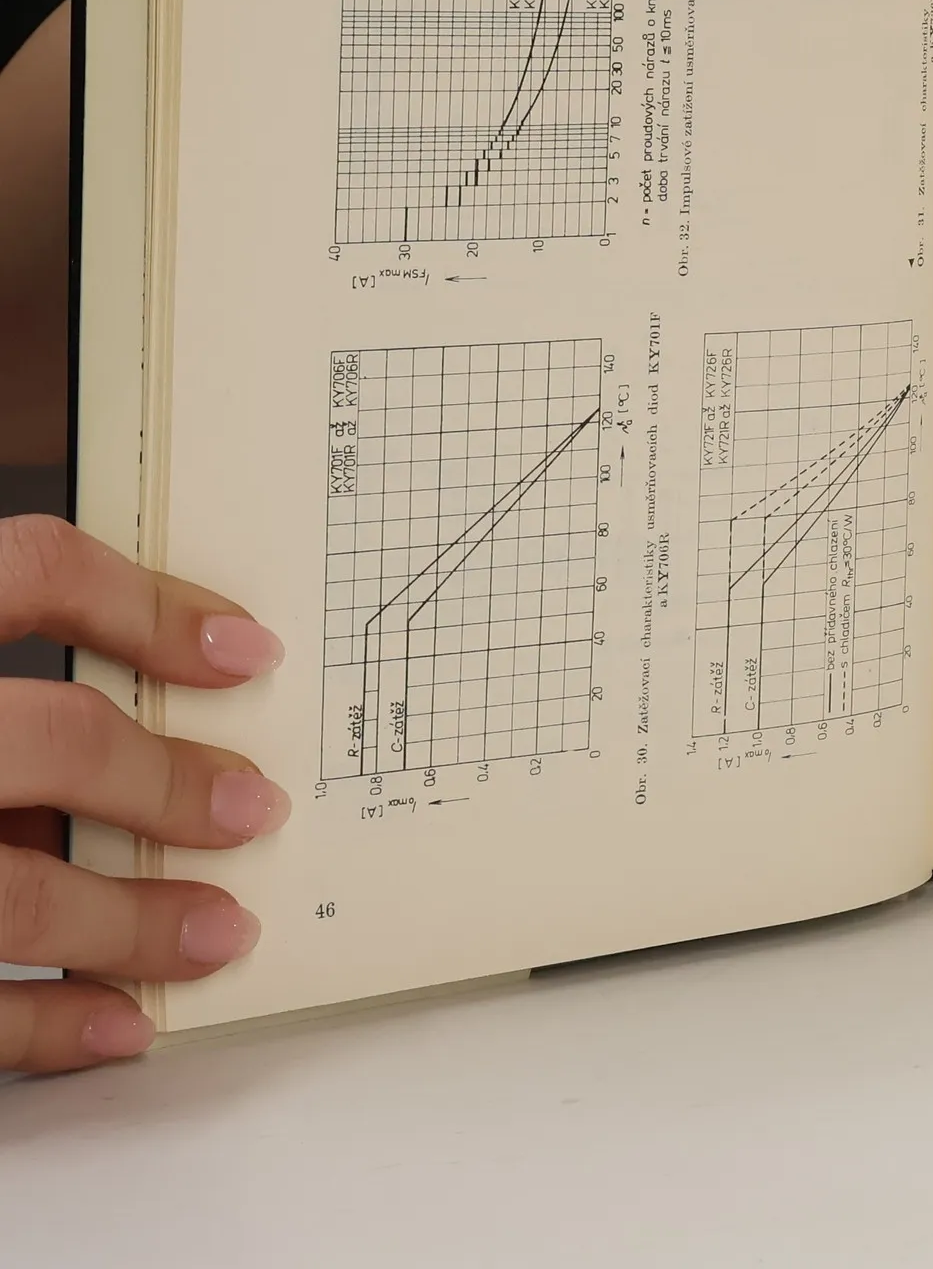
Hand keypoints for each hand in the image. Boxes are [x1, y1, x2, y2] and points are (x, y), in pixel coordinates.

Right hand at [0, 516, 287, 1073]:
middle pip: (43, 736)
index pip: (28, 569)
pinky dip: (41, 1023)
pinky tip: (114, 1024)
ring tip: (215, 933)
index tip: (244, 652)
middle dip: (162, 779)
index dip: (150, 605)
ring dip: (129, 920)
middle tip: (248, 806)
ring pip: (6, 887)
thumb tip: (136, 717)